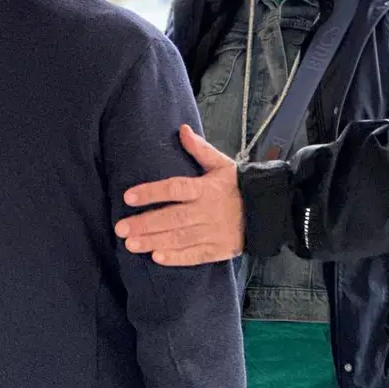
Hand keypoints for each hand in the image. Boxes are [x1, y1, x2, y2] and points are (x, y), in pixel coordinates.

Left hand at [113, 125, 244, 265]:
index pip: (175, 188)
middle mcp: (208, 211)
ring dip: (154, 241)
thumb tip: (182, 129)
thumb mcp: (222, 164)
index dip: (151, 192)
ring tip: (130, 244)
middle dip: (145, 223)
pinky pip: (195, 256)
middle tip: (121, 228)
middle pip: (172, 217)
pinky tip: (157, 258)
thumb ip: (200, 149)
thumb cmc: (239, 185)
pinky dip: (177, 258)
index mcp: (206, 188)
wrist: (268, 209)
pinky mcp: (219, 249)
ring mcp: (213, 232)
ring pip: (180, 238)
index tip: (128, 197)